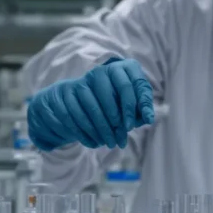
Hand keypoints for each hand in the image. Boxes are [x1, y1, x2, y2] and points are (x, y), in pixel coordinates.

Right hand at [27, 58, 154, 150]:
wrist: (74, 97)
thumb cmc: (111, 102)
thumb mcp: (125, 102)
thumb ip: (138, 109)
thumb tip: (148, 118)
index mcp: (119, 68)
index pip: (129, 85)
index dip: (130, 106)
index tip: (131, 126)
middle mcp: (100, 72)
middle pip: (109, 98)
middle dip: (115, 122)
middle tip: (121, 139)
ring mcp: (81, 82)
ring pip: (91, 109)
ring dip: (101, 130)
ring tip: (109, 143)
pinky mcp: (64, 93)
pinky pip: (74, 115)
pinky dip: (85, 131)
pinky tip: (94, 142)